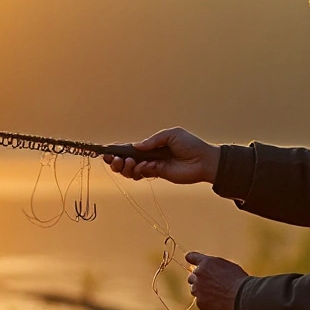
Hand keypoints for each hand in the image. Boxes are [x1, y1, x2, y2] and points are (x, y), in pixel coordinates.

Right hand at [102, 127, 219, 185]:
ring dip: (126, 167)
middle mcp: (149, 156)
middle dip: (116, 161)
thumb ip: (152, 140)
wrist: (204, 160)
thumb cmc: (190, 144)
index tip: (105, 151)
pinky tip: (145, 166)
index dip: (117, 149)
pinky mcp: (158, 174)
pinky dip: (139, 171)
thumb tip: (135, 146)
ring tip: (131, 163)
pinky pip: (142, 175)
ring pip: (131, 170)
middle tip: (114, 160)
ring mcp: (153, 166)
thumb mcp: (171, 135)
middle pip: (126, 160)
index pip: (129, 148)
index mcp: (150, 145)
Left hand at [185, 251, 248, 309]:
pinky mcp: (199, 302)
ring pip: (194, 289)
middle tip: (211, 285)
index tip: (189, 259)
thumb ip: (213, 267)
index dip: (191, 259)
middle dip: (199, 280)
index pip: (191, 256)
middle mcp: (199, 274)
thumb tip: (209, 270)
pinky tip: (218, 302)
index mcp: (206, 263)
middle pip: (192, 277)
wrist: (242, 296)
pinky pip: (199, 301)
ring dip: (202, 291)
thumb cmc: (238, 280)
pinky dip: (206, 302)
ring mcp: (197, 288)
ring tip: (217, 294)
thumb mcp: (227, 266)